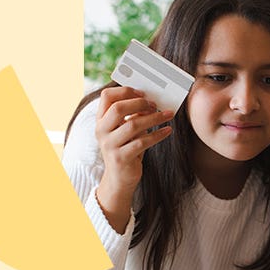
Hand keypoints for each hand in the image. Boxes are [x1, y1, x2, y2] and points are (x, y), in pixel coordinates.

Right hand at [94, 86, 173, 232]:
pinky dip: (157, 134)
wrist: (119, 179)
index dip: (125, 91)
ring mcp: (110, 145)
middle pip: (118, 108)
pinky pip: (142, 142)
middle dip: (140, 103)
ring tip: (168, 115)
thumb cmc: (126, 149)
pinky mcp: (121, 158)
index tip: (143, 93)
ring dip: (154, 118)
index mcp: (101, 120)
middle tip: (155, 105)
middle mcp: (101, 131)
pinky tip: (168, 131)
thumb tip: (152, 100)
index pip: (107, 96)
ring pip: (133, 124)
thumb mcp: (125, 130)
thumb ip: (132, 115)